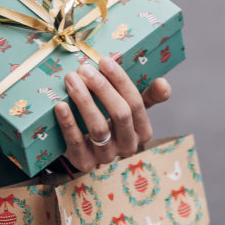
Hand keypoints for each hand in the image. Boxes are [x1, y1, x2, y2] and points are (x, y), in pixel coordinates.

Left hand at [54, 57, 172, 172]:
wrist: (85, 146)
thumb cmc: (110, 118)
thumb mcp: (131, 107)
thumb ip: (148, 95)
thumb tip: (164, 84)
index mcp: (143, 131)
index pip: (136, 103)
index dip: (120, 81)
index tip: (104, 61)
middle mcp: (128, 146)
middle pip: (120, 114)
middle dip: (102, 88)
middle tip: (84, 69)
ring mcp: (106, 157)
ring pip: (99, 128)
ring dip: (84, 101)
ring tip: (71, 81)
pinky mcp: (84, 163)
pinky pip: (76, 143)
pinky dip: (68, 123)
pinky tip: (61, 105)